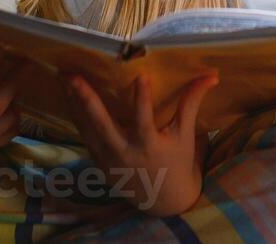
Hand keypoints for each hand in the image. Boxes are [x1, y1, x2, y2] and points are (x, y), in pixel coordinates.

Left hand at [61, 70, 218, 216]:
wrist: (163, 199)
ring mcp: (108, 158)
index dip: (142, 99)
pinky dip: (75, 116)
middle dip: (87, 100)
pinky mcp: (99, 161)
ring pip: (86, 128)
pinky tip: (68, 96)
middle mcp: (125, 153)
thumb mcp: (185, 134)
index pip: (144, 120)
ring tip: (65, 78)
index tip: (140, 76)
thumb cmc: (177, 161)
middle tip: (74, 77)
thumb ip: (191, 103)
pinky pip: (84, 135)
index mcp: (149, 146)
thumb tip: (211, 75)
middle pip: (102, 125)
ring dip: (74, 103)